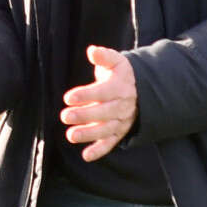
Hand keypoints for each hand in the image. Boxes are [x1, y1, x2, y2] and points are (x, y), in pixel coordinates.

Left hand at [60, 46, 137, 161]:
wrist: (141, 90)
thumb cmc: (121, 74)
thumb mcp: (116, 62)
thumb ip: (103, 56)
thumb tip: (92, 51)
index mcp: (120, 87)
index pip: (102, 92)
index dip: (86, 95)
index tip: (68, 98)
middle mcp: (122, 106)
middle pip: (103, 112)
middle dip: (84, 115)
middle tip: (65, 116)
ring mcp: (121, 120)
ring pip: (106, 129)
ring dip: (89, 134)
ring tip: (71, 135)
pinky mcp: (119, 132)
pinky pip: (111, 143)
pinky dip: (100, 151)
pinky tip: (86, 156)